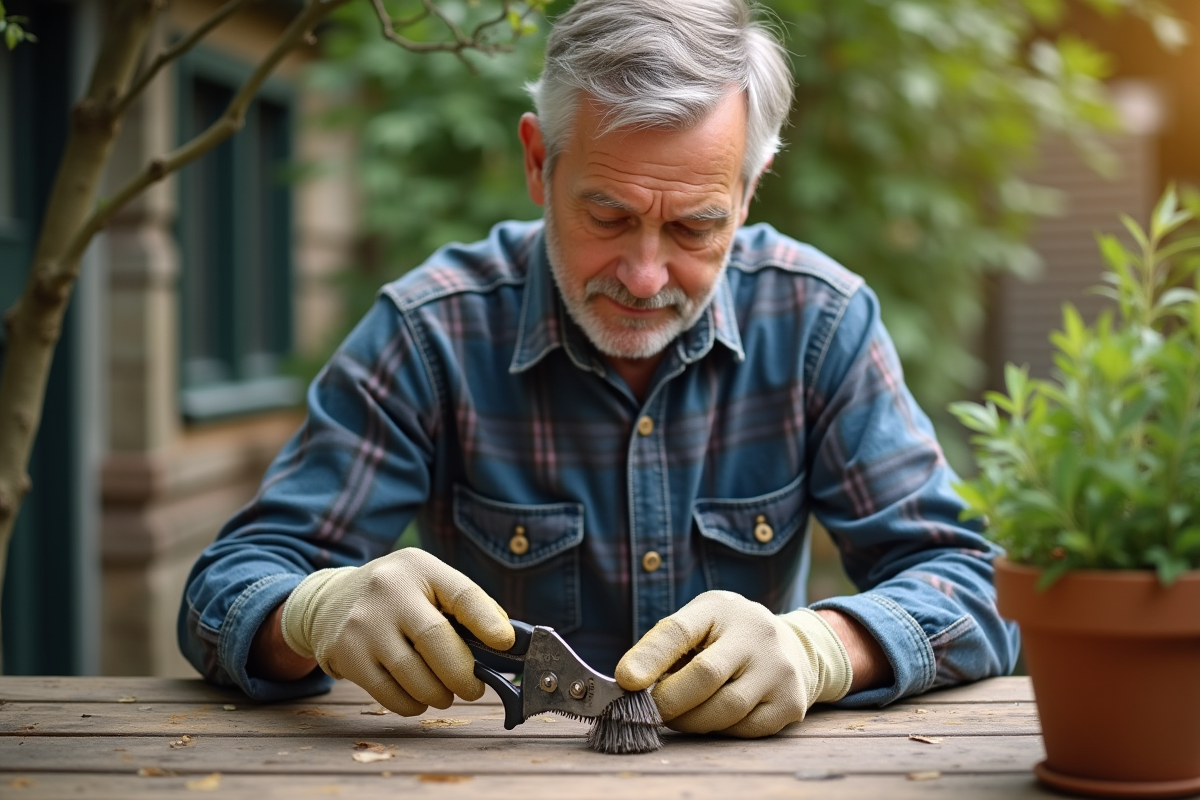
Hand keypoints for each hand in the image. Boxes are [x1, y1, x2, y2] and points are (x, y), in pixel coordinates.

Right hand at [281, 548, 513, 714]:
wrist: (329, 602)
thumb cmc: (396, 596)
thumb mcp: (428, 582)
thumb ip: (466, 605)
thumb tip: (505, 641)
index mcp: (419, 567)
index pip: (462, 593)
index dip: (488, 622)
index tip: (506, 644)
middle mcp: (388, 590)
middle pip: (436, 641)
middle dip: (463, 674)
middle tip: (474, 688)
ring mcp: (364, 623)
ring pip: (413, 675)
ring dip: (438, 694)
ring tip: (444, 693)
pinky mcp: (346, 653)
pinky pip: (388, 693)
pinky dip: (411, 704)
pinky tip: (418, 698)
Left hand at [615, 590, 852, 736]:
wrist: (792, 649)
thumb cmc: (727, 637)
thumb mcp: (697, 624)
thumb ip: (663, 647)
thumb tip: (628, 682)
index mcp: (722, 608)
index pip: (680, 631)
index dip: (650, 657)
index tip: (626, 682)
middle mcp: (757, 634)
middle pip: (704, 676)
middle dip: (669, 701)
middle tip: (648, 712)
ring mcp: (779, 670)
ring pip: (725, 710)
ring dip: (690, 721)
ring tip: (676, 716)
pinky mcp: (790, 703)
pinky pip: (744, 730)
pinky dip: (719, 730)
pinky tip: (711, 719)